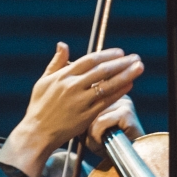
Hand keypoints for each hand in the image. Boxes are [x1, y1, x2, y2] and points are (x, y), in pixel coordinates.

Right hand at [0, 44, 143, 176]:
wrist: (38, 132)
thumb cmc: (40, 106)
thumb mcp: (43, 81)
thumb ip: (56, 63)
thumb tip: (62, 45)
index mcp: (62, 76)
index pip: (89, 61)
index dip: (107, 55)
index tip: (120, 52)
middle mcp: (72, 87)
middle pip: (102, 71)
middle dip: (121, 63)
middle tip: (135, 58)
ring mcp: (80, 101)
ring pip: (107, 85)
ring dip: (125, 75)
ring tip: (138, 68)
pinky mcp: (87, 115)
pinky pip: (106, 101)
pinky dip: (119, 92)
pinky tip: (129, 85)